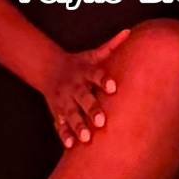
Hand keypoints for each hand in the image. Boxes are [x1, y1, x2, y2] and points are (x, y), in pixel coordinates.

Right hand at [41, 28, 129, 147]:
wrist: (49, 69)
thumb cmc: (79, 63)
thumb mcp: (92, 54)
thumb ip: (111, 46)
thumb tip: (129, 32)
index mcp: (84, 72)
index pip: (96, 75)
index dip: (103, 80)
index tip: (113, 87)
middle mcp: (74, 86)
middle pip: (83, 98)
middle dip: (91, 109)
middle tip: (101, 121)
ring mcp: (64, 100)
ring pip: (71, 114)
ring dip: (78, 126)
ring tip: (86, 139)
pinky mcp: (57, 112)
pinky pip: (60, 125)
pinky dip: (64, 135)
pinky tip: (70, 146)